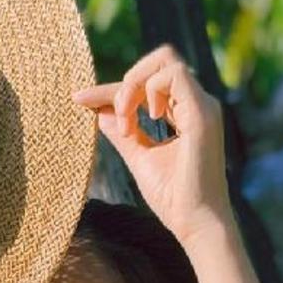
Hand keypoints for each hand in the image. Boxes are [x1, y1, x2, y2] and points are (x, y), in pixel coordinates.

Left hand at [72, 44, 234, 247]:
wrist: (195, 223)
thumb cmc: (173, 197)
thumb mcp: (139, 157)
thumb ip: (122, 133)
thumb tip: (99, 111)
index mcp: (186, 113)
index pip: (147, 85)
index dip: (111, 89)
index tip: (79, 98)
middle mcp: (197, 104)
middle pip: (161, 59)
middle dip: (128, 80)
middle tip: (118, 117)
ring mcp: (203, 107)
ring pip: (166, 60)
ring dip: (134, 86)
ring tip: (128, 124)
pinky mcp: (203, 115)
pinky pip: (174, 74)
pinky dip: (150, 90)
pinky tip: (146, 121)